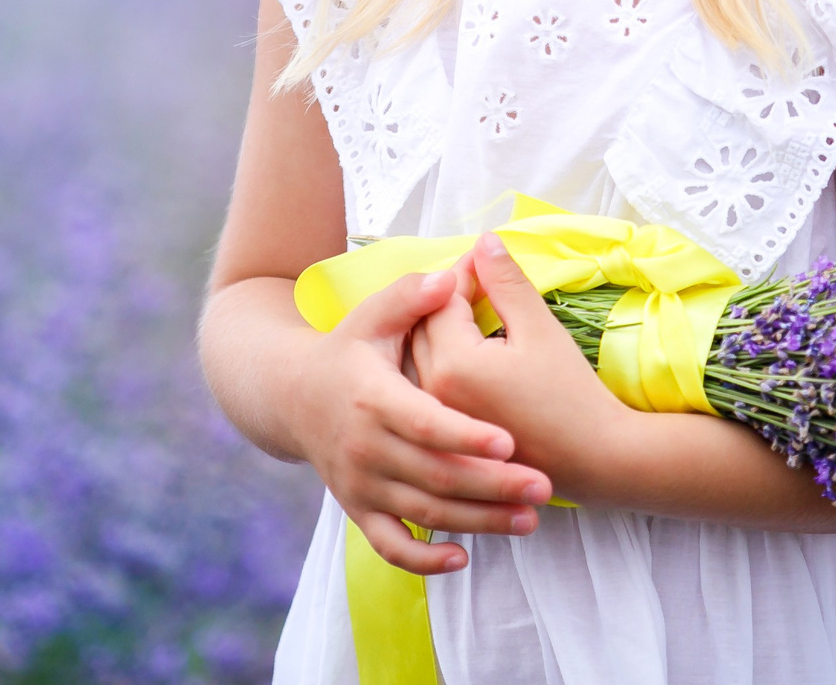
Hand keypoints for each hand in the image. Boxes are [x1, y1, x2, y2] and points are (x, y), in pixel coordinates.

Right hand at [286, 267, 554, 572]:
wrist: (292, 396)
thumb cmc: (347, 351)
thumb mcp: (372, 316)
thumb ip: (411, 296)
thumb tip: (450, 275)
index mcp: (371, 397)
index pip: (424, 423)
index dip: (466, 435)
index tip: (509, 442)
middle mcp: (363, 447)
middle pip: (435, 475)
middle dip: (492, 485)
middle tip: (544, 486)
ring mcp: (359, 484)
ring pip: (424, 513)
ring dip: (479, 522)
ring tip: (530, 519)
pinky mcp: (358, 510)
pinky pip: (390, 547)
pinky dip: (424, 561)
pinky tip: (464, 559)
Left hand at [408, 234, 635, 497]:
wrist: (595, 461)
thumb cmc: (572, 394)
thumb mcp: (540, 329)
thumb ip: (506, 282)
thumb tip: (484, 241)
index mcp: (453, 363)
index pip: (441, 299)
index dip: (462, 271)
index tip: (484, 257)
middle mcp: (432, 392)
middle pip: (421, 326)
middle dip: (445, 297)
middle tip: (478, 279)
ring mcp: (437, 417)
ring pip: (419, 356)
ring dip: (438, 327)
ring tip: (470, 309)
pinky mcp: (446, 434)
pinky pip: (428, 383)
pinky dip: (440, 358)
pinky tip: (468, 348)